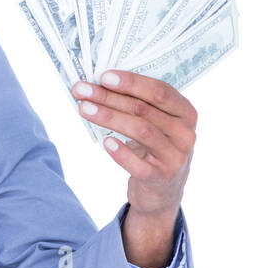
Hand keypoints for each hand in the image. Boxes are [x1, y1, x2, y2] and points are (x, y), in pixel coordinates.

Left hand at [71, 71, 195, 220]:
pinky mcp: (161, 179)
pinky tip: (106, 142)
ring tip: (84, 109)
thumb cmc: (154, 147)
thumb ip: (139, 104)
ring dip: (109, 117)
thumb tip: (99, 84)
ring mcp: (175, 157)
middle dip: (109, 97)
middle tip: (82, 90)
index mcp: (186, 113)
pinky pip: (139, 164)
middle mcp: (185, 134)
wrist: (163, 191)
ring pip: (141, 131)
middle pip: (144, 109)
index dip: (132, 82)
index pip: (160, 91)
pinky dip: (122, 153)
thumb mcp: (156, 124)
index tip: (104, 76)